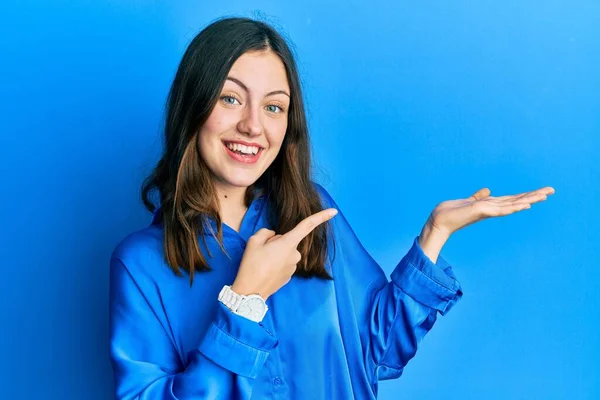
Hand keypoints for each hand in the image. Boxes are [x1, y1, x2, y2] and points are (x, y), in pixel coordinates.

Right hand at [231, 208, 338, 300]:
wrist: (250, 292)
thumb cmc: (252, 265)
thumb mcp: (254, 241)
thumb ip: (266, 232)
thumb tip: (274, 236)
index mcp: (288, 243)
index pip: (307, 226)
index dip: (321, 217)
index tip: (334, 211)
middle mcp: (295, 254)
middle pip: (288, 240)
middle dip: (276, 243)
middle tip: (261, 252)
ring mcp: (294, 267)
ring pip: (285, 252)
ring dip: (275, 254)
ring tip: (261, 263)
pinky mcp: (289, 276)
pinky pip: (284, 263)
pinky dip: (276, 264)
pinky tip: (265, 270)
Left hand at [427, 186, 555, 237]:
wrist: (439, 221)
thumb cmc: (452, 213)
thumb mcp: (468, 201)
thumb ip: (479, 196)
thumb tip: (488, 190)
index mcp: (490, 206)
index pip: (512, 199)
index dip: (526, 194)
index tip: (542, 191)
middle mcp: (492, 209)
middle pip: (517, 201)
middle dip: (534, 195)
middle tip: (552, 191)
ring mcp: (488, 211)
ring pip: (512, 204)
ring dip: (528, 200)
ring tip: (543, 196)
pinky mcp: (481, 211)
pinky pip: (500, 209)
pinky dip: (513, 207)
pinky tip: (524, 204)